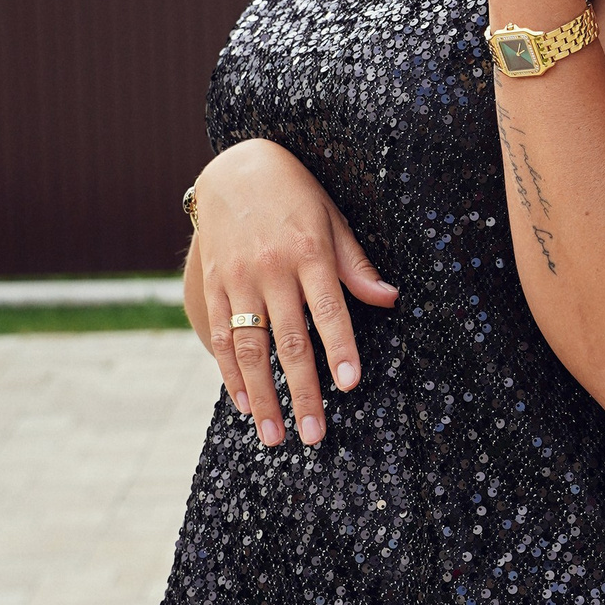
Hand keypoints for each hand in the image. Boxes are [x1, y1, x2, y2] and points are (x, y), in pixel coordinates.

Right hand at [190, 139, 397, 449]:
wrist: (235, 168)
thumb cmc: (296, 196)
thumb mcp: (334, 220)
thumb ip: (357, 266)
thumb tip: (390, 299)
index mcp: (309, 252)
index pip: (329, 309)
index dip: (339, 348)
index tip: (349, 385)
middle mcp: (272, 269)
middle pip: (288, 341)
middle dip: (302, 392)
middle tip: (314, 434)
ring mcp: (238, 279)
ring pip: (249, 348)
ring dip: (262, 396)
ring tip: (275, 435)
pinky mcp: (213, 284)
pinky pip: (220, 335)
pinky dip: (230, 373)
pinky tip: (244, 402)